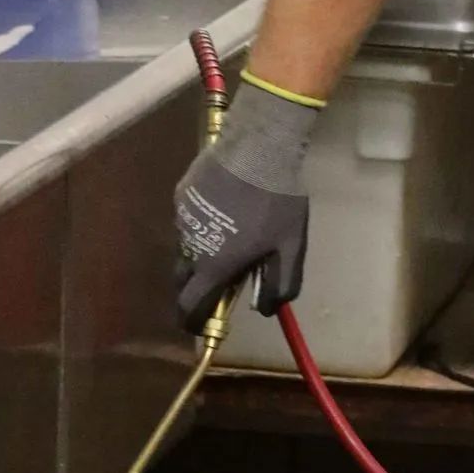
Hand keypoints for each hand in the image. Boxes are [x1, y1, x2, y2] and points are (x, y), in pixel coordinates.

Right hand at [174, 75, 317, 331]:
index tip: (201, 327)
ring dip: (200, 254)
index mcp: (215, 264)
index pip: (191, 305)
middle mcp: (191, 245)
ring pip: (185, 248)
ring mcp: (183, 218)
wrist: (258, 144)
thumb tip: (265, 309)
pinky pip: (188, 220)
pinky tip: (223, 210)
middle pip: (182, 280)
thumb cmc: (277, 199)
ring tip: (227, 240)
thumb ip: (282, 283)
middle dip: (194, 291)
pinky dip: (201, 225)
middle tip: (216, 287)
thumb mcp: (291, 246)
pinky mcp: (182, 194)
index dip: (193, 322)